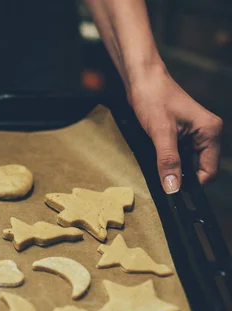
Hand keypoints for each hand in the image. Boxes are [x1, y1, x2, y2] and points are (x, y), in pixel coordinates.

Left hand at [128, 65, 222, 192]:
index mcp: (210, 131)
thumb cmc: (153, 98)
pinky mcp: (182, 133)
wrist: (142, 80)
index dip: (191, 183)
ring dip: (172, 167)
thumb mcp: (160, 133)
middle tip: (161, 177)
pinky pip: (179, 154)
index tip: (172, 190)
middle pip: (198, 168)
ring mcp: (194, 133)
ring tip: (157, 163)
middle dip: (181, 175)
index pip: (209, 171)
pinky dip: (168, 159)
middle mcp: (207, 133)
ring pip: (187, 162)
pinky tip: (156, 156)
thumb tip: (173, 188)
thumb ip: (168, 161)